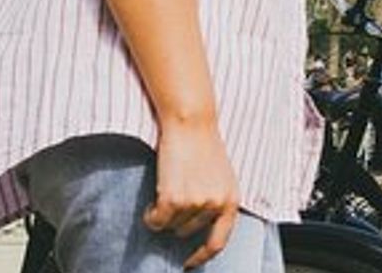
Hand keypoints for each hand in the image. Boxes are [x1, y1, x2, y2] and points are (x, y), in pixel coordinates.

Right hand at [144, 119, 239, 269]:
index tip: (189, 262)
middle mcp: (216, 205)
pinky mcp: (174, 200)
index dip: (201, 256)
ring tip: (167, 189)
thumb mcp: (221, 177)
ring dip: (163, 213)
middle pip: (186, 233)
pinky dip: (150, 213)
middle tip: (172, 200)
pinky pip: (155, 220)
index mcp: (231, 201)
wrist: (191, 123)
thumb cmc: (203, 146)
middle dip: (177, 221)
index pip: (218, 243)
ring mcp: (195, 204)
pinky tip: (154, 197)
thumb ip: (215, 201)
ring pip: (169, 226)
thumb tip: (199, 228)